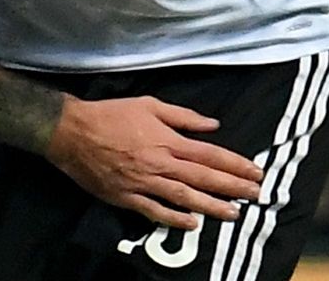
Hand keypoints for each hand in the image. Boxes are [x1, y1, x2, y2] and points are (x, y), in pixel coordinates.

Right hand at [46, 96, 264, 230]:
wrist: (72, 132)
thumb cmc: (112, 115)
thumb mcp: (149, 104)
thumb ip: (183, 117)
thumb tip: (214, 125)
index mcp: (167, 140)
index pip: (210, 154)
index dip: (235, 164)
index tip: (255, 171)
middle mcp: (160, 164)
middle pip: (203, 178)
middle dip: (233, 187)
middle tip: (256, 194)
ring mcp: (144, 183)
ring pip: (185, 198)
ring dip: (212, 207)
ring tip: (234, 214)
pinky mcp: (127, 198)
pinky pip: (155, 211)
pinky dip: (174, 219)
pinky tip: (193, 224)